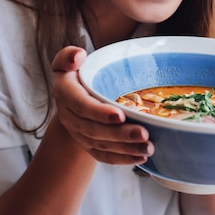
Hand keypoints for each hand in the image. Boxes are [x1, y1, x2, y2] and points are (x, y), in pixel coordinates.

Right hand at [51, 46, 154, 164]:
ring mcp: (79, 134)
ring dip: (125, 148)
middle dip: (120, 134)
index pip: (81, 106)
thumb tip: (77, 57)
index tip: (120, 115)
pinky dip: (123, 158)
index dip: (99, 112)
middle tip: (144, 134)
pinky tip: (141, 157)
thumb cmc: (75, 71)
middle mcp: (70, 117)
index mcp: (65, 94)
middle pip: (94, 130)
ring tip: (148, 147)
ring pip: (101, 145)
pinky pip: (104, 156)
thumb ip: (69, 56)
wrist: (70, 97)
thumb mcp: (68, 59)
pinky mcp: (89, 145)